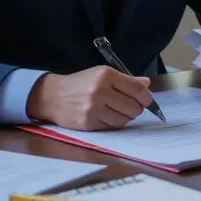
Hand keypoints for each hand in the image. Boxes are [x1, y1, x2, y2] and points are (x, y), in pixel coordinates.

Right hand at [26, 66, 153, 129]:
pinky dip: (114, 123)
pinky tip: (107, 116)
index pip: (137, 89)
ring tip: (118, 111)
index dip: (147, 97)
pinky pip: (112, 127)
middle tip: (131, 107)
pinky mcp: (89, 122)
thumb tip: (147, 84)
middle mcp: (100, 91)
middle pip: (133, 107)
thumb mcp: (101, 74)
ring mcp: (93, 108)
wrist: (52, 96)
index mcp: (106, 75)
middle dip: (136, 109)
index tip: (147, 100)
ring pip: (124, 120)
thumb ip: (126, 80)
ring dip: (125, 117)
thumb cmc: (80, 84)